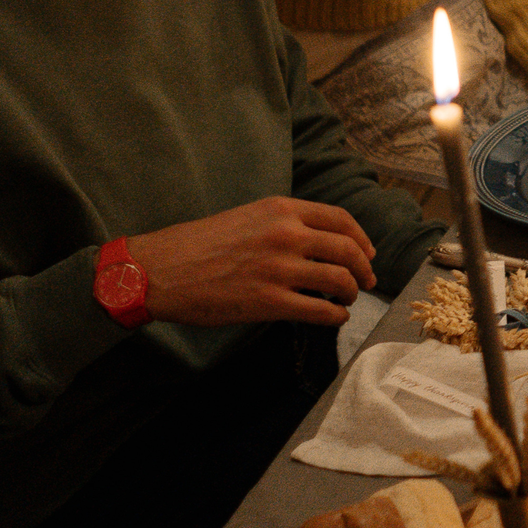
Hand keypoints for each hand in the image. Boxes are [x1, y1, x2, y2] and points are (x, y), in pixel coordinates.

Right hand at [129, 197, 379, 327]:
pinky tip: (335, 317)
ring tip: (347, 299)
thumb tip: (319, 240)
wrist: (159, 270)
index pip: (341, 219)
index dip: (362, 239)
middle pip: (348, 250)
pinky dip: (336, 316)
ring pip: (340, 280)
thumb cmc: (199, 244)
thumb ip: (284, 223)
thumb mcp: (248, 216)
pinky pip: (320, 310)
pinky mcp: (269, 302)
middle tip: (367, 281)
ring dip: (351, 293)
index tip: (368, 253)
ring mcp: (279, 269)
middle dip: (364, 269)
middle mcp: (286, 234)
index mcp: (281, 210)